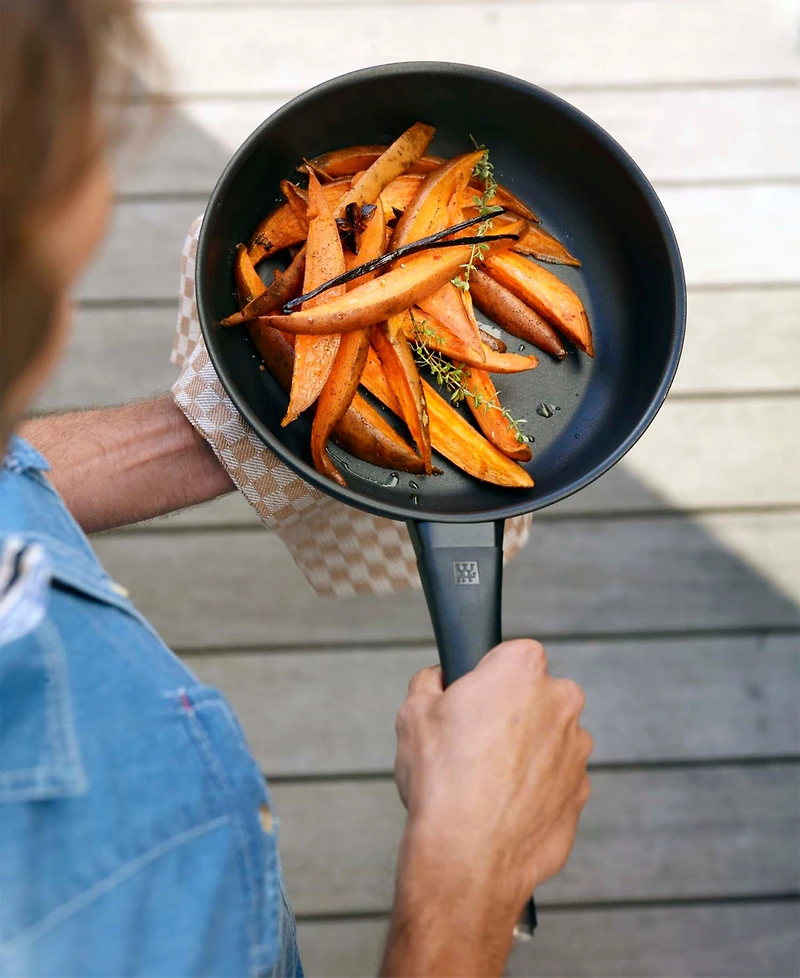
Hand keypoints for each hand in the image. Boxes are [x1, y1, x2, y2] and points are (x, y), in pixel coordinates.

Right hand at [382, 640, 591, 976]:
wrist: (467, 857)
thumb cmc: (443, 782)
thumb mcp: (412, 713)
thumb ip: (430, 681)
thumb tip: (437, 680)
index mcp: (522, 669)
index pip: (510, 653)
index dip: (485, 675)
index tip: (469, 698)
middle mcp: (560, 702)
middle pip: (534, 694)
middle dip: (509, 711)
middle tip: (472, 740)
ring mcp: (577, 749)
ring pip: (547, 737)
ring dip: (525, 750)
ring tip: (484, 780)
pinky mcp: (581, 792)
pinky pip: (555, 778)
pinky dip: (535, 787)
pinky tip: (501, 805)